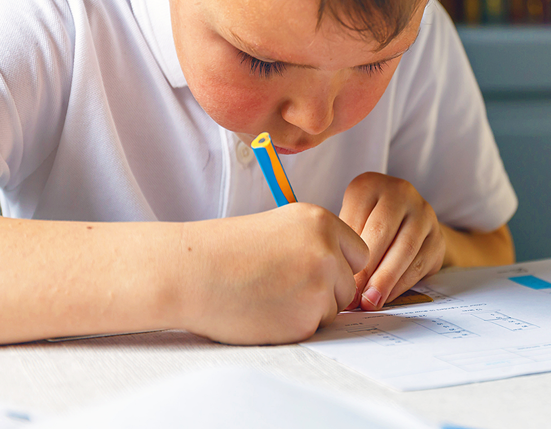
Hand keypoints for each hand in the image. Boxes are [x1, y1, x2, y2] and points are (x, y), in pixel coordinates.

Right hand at [176, 203, 367, 344]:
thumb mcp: (280, 227)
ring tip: (269, 294)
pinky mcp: (305, 320)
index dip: (339, 265)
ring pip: (333, 309)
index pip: (360, 253)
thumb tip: (344, 270)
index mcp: (321, 222)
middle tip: (283, 285)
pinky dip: (292, 326)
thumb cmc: (226, 250)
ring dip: (308, 309)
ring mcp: (318, 287)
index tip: (313, 268)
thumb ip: (316, 243)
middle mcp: (326, 252)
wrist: (191, 273)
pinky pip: (313, 328)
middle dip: (325, 290)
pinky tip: (264, 310)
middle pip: (349, 284)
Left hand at [339, 172, 445, 310]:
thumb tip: (334, 276)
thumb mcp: (350, 221)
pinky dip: (401, 284)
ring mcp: (423, 213)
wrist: (407, 221)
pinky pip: (419, 264)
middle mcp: (400, 192)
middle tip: (354, 297)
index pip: (356, 220)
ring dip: (385, 281)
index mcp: (370, 185)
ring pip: (404, 250)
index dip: (346, 253)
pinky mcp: (438, 237)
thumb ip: (343, 240)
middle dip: (366, 270)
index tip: (336, 279)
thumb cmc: (365, 223)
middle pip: (382, 233)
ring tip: (370, 302)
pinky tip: (386, 297)